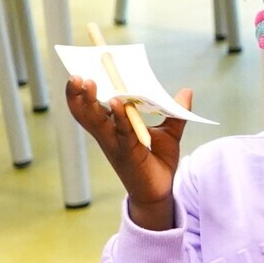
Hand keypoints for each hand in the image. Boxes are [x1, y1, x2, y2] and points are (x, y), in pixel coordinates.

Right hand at [68, 79, 189, 228]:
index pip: (92, 105)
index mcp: (112, 127)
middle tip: (76, 74)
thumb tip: (187, 92)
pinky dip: (118, 117)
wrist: (160, 192)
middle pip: (86, 112)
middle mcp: (108, 135)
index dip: (83, 91)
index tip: (81, 70)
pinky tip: (116, 102)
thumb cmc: (158, 162)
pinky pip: (121, 132)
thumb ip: (175, 112)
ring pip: (96, 121)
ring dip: (89, 102)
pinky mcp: (127, 154)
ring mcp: (115, 145)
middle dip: (77, 94)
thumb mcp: (169, 133)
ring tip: (86, 82)